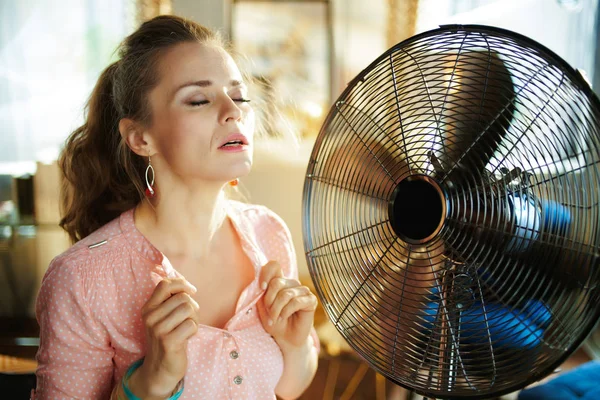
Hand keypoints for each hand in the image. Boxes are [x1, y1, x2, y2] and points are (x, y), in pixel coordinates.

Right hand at [129, 278, 199, 397]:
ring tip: (187, 328)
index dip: (182, 283)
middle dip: (192, 307)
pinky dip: (194, 331)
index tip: (191, 291)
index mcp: (148, 308)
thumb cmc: (169, 337)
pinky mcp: (168, 341)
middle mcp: (150, 317)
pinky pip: (191, 325)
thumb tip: (185, 283)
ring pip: (189, 309)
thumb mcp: (165, 317)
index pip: (165, 284)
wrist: (160, 368)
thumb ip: (171, 300)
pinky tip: (186, 338)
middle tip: (188, 319)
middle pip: (183, 297)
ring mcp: (158, 329)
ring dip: (194, 319)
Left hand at [257, 261, 317, 349]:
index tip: (261, 288)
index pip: (274, 266)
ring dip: (276, 309)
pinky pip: (296, 302)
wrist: (285, 338)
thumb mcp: (263, 307)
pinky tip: (284, 317)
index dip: (266, 273)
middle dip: (269, 301)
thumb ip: (261, 293)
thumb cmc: (274, 322)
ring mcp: (303, 290)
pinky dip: (286, 311)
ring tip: (275, 318)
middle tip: (269, 313)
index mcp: (279, 281)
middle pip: (277, 282)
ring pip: (285, 294)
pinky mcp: (311, 300)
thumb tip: (262, 284)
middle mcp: (292, 283)